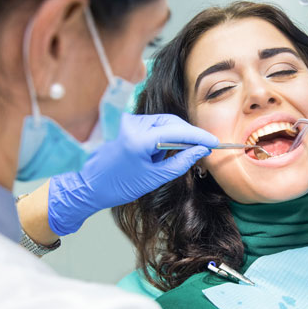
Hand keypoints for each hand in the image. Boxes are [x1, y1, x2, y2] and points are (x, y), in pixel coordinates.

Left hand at [47, 113, 218, 235]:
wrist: (93, 185)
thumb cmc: (121, 186)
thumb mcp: (155, 178)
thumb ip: (181, 162)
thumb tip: (201, 151)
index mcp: (139, 140)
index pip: (177, 132)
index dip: (198, 137)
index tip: (214, 142)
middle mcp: (134, 125)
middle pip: (173, 123)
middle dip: (189, 135)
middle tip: (205, 147)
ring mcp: (131, 122)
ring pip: (166, 122)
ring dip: (177, 136)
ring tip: (180, 154)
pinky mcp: (130, 124)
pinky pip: (156, 125)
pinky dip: (165, 136)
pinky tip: (163, 152)